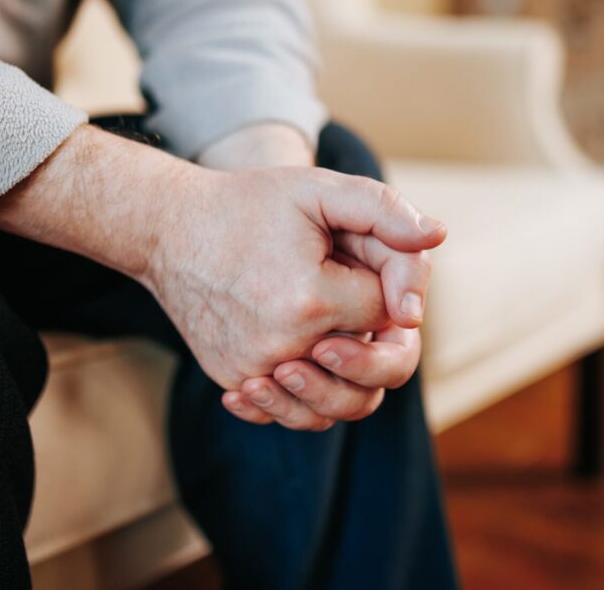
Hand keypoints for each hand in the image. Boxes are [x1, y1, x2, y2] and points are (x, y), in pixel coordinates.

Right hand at [0, 124, 443, 427]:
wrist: (167, 229)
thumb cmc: (248, 204)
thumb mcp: (318, 190)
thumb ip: (383, 210)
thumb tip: (435, 237)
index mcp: (312, 299)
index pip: (388, 314)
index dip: (391, 287)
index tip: (360, 259)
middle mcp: (281, 347)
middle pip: (372, 373)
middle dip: (379, 339)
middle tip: (361, 307)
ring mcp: (252, 370)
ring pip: (335, 407)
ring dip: (352, 380)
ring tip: (339, 343)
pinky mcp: (231, 379)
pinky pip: (286, 413)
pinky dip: (305, 399)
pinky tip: (302, 367)